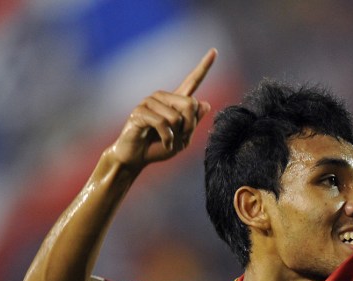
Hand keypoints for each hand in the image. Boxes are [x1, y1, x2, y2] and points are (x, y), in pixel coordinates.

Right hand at [108, 48, 216, 169]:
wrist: (137, 158)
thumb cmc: (158, 148)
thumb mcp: (183, 139)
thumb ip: (193, 123)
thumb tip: (205, 103)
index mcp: (175, 101)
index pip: (193, 80)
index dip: (204, 67)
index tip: (215, 51)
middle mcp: (162, 97)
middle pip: (190, 104)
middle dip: (189, 127)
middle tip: (180, 138)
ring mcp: (149, 102)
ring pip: (176, 117)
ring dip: (176, 136)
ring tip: (168, 141)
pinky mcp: (139, 111)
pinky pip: (163, 124)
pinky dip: (168, 139)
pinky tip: (165, 144)